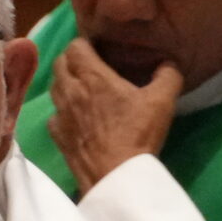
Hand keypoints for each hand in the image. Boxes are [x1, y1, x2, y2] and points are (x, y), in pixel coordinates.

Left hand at [49, 40, 180, 189]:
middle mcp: (70, 90)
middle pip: (59, 62)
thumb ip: (167, 75)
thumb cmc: (137, 134)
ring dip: (65, 83)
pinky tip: (75, 118)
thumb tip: (168, 63)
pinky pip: (54, 115)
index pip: (75, 45)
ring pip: (54, 87)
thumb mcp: (162, 102)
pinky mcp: (57, 136)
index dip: (85, 43)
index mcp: (92, 76)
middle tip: (90, 67)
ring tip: (83, 90)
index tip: (98, 49)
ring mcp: (60, 114)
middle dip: (72, 60)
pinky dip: (62, 111)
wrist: (116, 176)